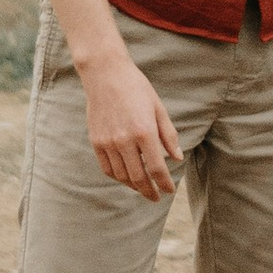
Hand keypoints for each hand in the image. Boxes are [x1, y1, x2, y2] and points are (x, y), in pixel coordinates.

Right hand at [79, 48, 184, 199]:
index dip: (164, 183)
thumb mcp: (159, 108)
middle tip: (156, 197)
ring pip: (122, 176)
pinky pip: (107, 168)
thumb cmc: (137, 88)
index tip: (169, 191)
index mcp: (144, 132)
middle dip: (149, 190)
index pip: (157, 168)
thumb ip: (168, 135)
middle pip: (138, 177)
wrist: (105, 74)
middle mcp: (125, 140)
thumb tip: (177, 158)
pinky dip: (118, 177)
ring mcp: (108, 142)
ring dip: (134, 186)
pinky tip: (126, 178)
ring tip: (143, 188)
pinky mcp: (96, 141)